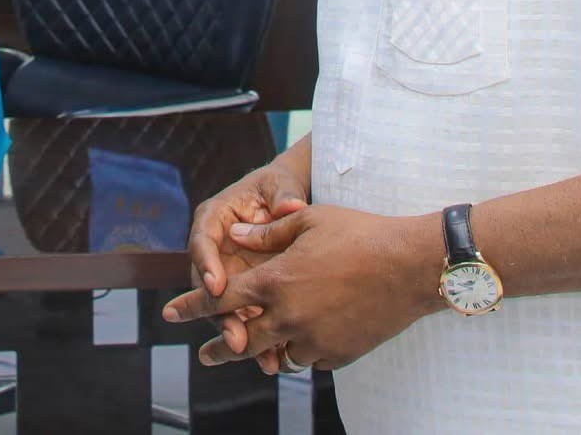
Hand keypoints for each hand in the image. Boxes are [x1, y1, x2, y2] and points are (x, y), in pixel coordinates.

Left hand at [162, 205, 442, 371]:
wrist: (410, 266)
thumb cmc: (360, 234)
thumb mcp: (308, 222)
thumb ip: (267, 233)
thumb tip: (235, 235)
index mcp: (276, 280)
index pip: (221, 298)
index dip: (192, 306)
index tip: (170, 314)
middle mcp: (288, 315)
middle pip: (240, 341)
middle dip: (219, 348)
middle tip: (205, 355)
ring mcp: (314, 339)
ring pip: (279, 354)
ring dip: (270, 349)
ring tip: (264, 347)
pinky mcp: (339, 353)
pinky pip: (312, 359)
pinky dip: (305, 351)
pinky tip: (309, 340)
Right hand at [174, 158, 309, 359]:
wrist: (283, 202)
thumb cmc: (277, 188)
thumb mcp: (279, 185)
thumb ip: (283, 195)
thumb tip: (290, 207)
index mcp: (213, 219)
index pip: (202, 241)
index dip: (206, 265)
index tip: (216, 287)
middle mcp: (213, 249)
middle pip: (206, 284)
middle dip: (219, 312)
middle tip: (235, 337)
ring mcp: (225, 272)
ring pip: (222, 307)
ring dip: (236, 331)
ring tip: (256, 355)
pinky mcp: (241, 291)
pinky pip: (243, 315)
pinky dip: (255, 336)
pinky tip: (271, 356)